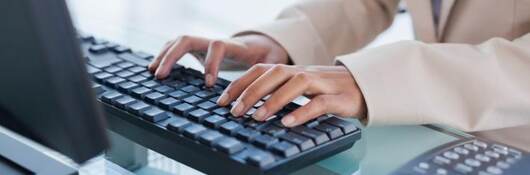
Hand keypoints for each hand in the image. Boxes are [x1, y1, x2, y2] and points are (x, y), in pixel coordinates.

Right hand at [148, 34, 288, 85]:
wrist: (258, 45)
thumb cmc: (264, 57)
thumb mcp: (270, 62)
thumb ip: (270, 70)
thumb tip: (271, 86)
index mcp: (232, 46)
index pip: (217, 47)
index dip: (211, 63)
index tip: (208, 84)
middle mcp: (213, 41)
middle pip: (187, 39)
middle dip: (172, 56)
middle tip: (161, 75)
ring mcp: (202, 43)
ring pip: (178, 41)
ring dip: (164, 55)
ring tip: (153, 72)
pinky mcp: (196, 49)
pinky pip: (175, 47)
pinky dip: (164, 56)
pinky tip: (154, 69)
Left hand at [217, 64, 366, 126]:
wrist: (364, 87)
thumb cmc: (327, 90)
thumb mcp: (300, 87)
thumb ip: (278, 91)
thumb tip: (249, 106)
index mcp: (292, 70)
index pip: (261, 70)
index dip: (240, 83)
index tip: (223, 100)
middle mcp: (305, 72)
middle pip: (274, 74)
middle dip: (251, 92)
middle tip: (235, 111)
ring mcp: (323, 83)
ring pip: (295, 84)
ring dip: (274, 100)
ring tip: (258, 117)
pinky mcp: (339, 98)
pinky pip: (319, 103)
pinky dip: (302, 112)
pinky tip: (287, 123)